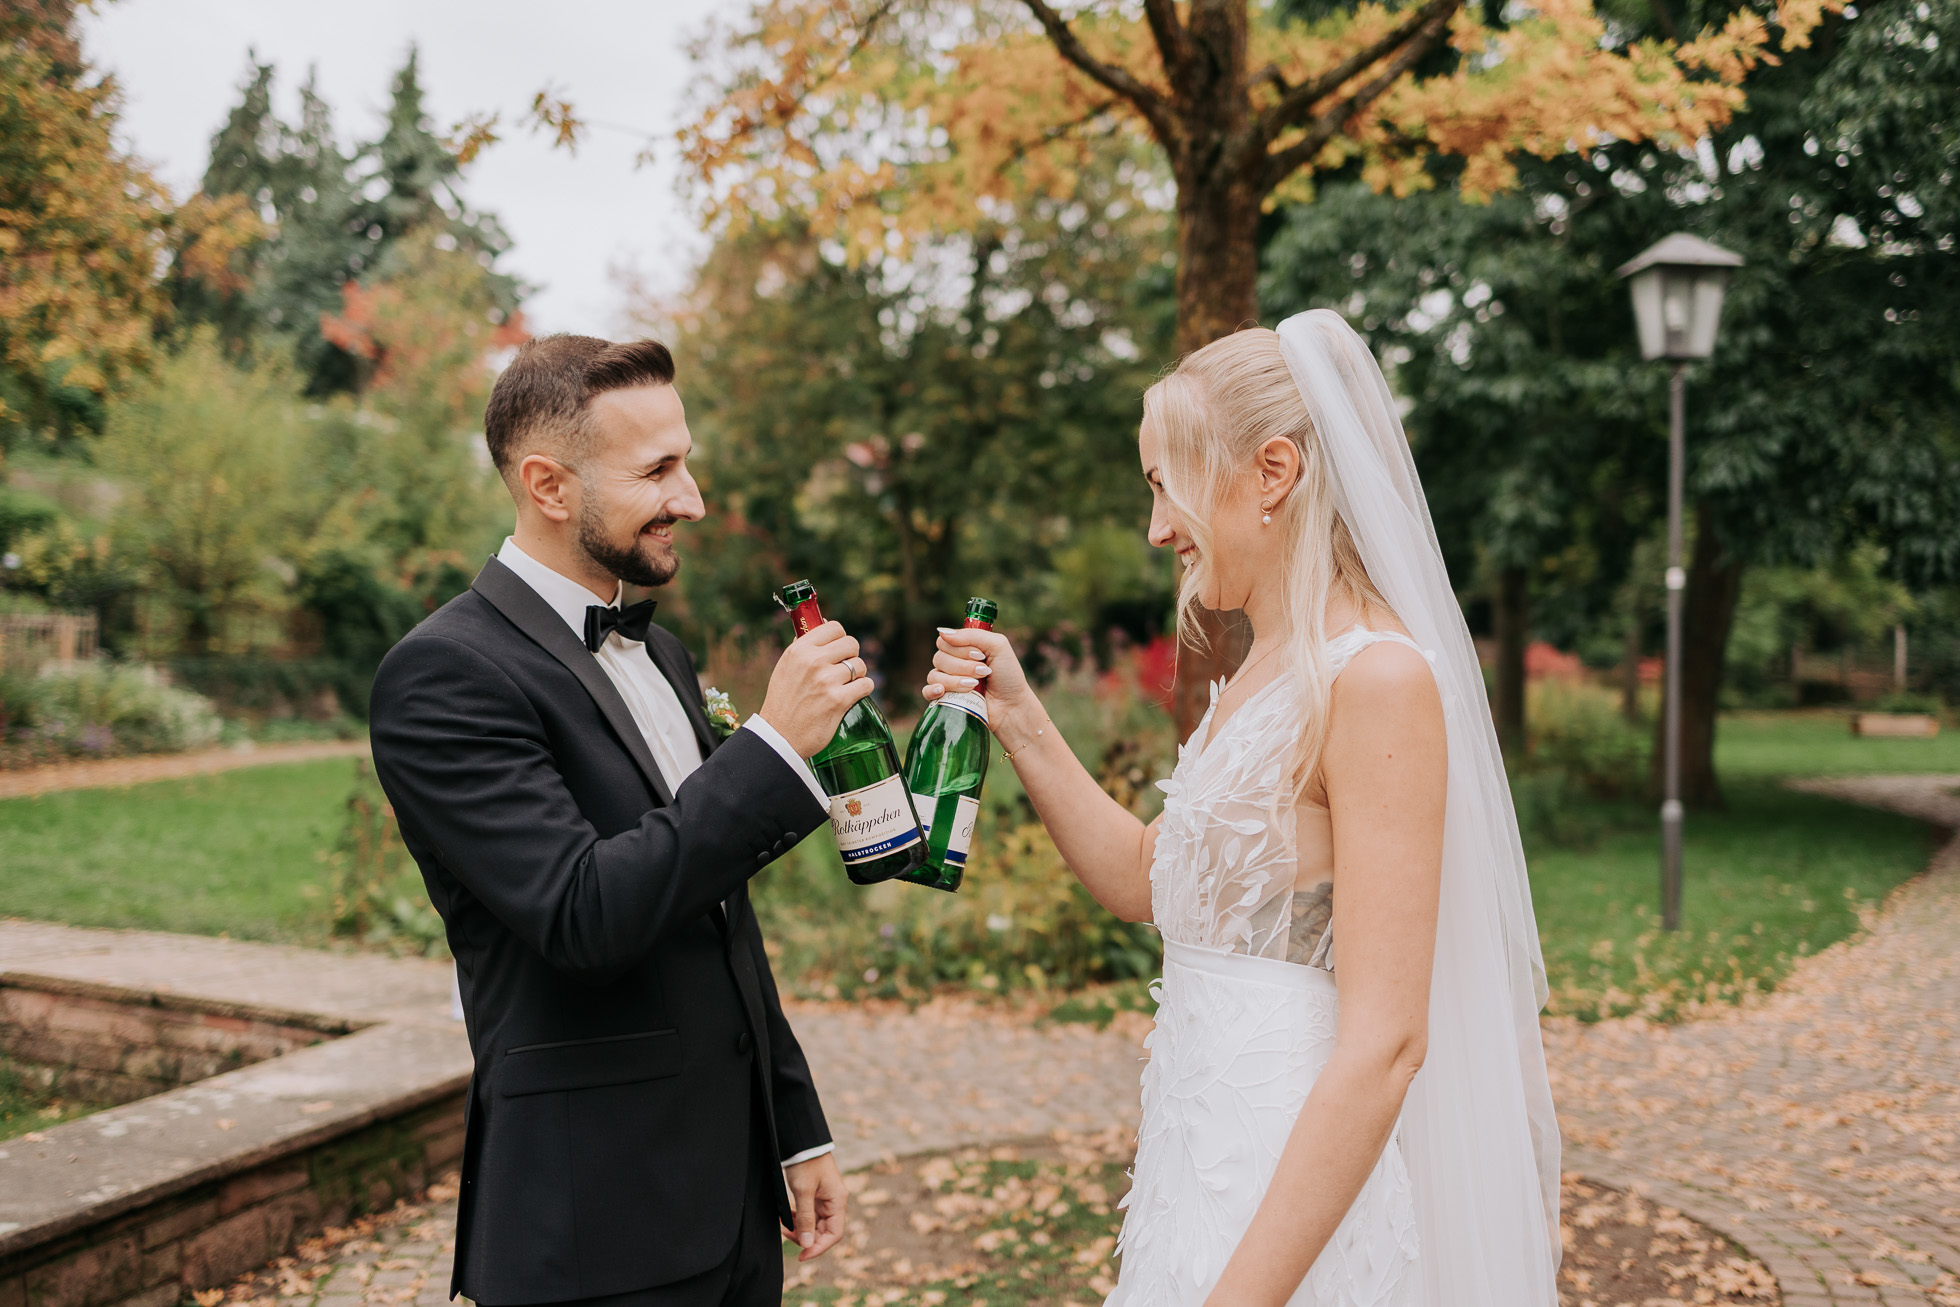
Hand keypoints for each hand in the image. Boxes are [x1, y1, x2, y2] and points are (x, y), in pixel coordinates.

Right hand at [758, 621, 875, 756]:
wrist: (779, 736)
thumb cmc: (783, 702)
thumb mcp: (786, 667)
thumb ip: (803, 647)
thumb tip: (823, 624)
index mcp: (799, 650)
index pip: (833, 627)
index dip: (840, 638)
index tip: (839, 649)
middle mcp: (813, 662)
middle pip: (852, 644)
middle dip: (851, 656)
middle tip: (844, 669)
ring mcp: (827, 681)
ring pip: (861, 665)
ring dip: (858, 675)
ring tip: (845, 685)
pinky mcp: (839, 700)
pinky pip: (866, 685)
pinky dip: (864, 689)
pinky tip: (853, 694)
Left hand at [781, 1151, 846, 1260]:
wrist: (802, 1141)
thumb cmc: (805, 1162)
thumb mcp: (803, 1192)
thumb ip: (805, 1219)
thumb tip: (807, 1245)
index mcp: (837, 1201)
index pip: (834, 1234)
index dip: (818, 1248)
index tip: (802, 1256)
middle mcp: (835, 1202)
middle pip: (824, 1231)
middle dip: (805, 1237)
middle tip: (785, 1233)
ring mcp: (825, 1199)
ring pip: (815, 1224)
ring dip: (800, 1228)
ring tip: (783, 1224)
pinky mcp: (816, 1196)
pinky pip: (810, 1215)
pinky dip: (798, 1219)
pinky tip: (786, 1217)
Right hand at [923, 628, 1038, 741]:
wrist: (1012, 706)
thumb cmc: (1009, 675)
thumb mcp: (998, 646)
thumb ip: (972, 636)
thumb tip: (943, 632)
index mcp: (963, 648)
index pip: (945, 641)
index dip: (960, 648)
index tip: (980, 655)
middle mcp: (953, 663)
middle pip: (939, 658)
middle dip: (963, 666)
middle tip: (984, 672)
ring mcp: (948, 681)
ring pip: (935, 675)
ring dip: (956, 680)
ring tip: (975, 686)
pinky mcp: (945, 699)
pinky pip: (927, 691)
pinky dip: (932, 690)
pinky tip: (943, 691)